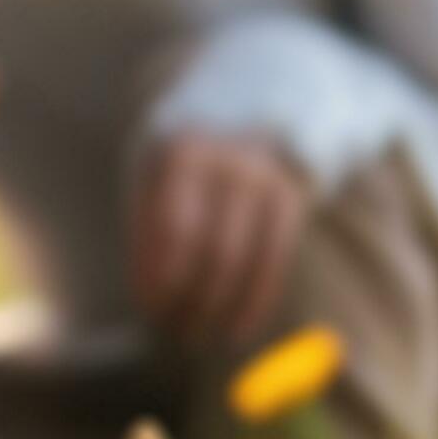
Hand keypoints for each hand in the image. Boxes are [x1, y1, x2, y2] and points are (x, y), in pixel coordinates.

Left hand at [133, 132, 314, 348]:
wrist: (248, 102)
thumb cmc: (183, 156)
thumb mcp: (154, 170)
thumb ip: (147, 223)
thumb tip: (148, 294)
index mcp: (179, 151)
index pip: (168, 227)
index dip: (159, 274)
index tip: (148, 310)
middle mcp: (226, 162)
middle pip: (207, 247)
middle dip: (187, 297)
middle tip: (170, 331)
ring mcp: (263, 178)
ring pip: (241, 259)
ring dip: (217, 307)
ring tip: (195, 336)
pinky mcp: (290, 197)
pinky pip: (273, 261)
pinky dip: (253, 302)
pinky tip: (235, 329)